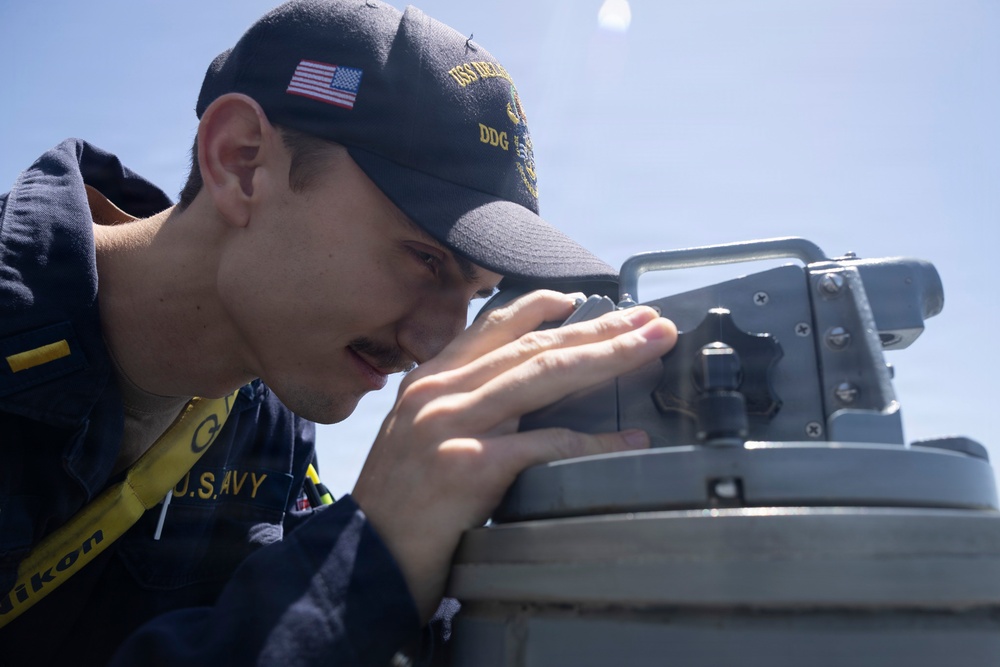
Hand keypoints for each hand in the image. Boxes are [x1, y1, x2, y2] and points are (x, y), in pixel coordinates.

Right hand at [352, 290, 676, 620]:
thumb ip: (459, 404)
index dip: (544, 307)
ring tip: (652, 347)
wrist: (366, 558)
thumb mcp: (417, 433)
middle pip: (533, 345)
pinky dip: (595, 441)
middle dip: (598, 328)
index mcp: (429, 380)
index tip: (583, 299)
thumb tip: (520, 395)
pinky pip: (548, 444)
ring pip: (544, 376)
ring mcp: (454, 424)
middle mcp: (441, 392)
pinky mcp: (471, 465)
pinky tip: (629, 440)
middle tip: (649, 320)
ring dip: (607, 358)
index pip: (493, 326)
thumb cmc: (398, 502)